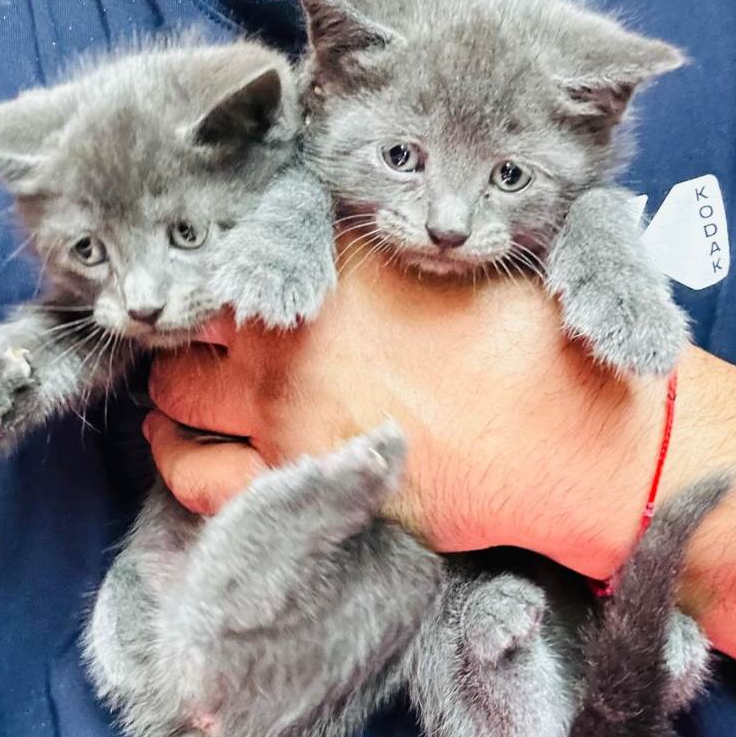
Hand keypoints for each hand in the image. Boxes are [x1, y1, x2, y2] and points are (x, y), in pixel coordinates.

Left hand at [145, 237, 735, 657]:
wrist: (566, 433)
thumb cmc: (529, 347)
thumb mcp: (457, 271)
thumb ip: (379, 267)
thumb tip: (334, 277)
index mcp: (331, 269)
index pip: (240, 257)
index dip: (225, 274)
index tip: (225, 291)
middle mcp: (291, 332)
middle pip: (193, 320)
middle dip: (186, 328)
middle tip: (197, 342)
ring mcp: (282, 407)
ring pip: (175, 393)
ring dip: (169, 391)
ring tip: (174, 395)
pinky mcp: (295, 477)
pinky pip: (197, 478)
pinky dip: (176, 461)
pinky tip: (178, 448)